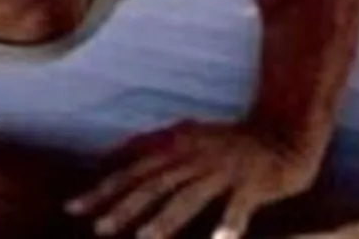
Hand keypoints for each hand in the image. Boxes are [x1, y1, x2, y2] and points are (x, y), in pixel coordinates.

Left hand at [66, 120, 320, 238]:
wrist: (285, 131)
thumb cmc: (230, 141)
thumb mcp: (186, 134)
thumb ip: (150, 143)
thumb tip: (108, 154)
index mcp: (179, 145)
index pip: (133, 169)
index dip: (103, 189)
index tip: (73, 208)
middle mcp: (197, 156)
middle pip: (156, 183)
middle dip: (126, 206)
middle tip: (101, 229)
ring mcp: (225, 169)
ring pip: (191, 196)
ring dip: (167, 219)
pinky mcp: (253, 183)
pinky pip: (239, 208)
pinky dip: (229, 226)